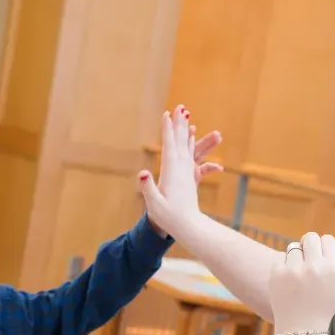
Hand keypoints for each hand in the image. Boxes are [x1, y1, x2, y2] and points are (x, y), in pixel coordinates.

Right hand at [138, 105, 222, 236]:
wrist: (189, 227)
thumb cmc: (169, 218)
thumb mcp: (154, 204)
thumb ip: (148, 188)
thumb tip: (142, 172)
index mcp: (172, 172)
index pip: (169, 146)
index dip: (168, 129)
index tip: (167, 114)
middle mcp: (182, 169)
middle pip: (181, 141)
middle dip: (179, 123)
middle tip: (181, 107)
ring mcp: (187, 172)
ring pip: (187, 146)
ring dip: (186, 130)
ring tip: (187, 117)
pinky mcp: (189, 177)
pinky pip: (190, 155)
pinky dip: (190, 144)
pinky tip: (191, 137)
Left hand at [269, 233, 334, 331]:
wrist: (302, 327)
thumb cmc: (325, 304)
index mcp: (333, 269)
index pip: (327, 239)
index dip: (325, 248)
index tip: (322, 259)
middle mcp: (314, 268)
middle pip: (310, 237)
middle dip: (310, 246)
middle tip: (309, 261)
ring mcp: (294, 271)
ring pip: (294, 246)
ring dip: (296, 256)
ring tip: (299, 273)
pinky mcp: (277, 274)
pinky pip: (281, 256)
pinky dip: (284, 265)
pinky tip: (289, 280)